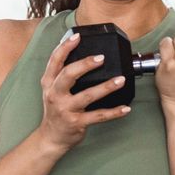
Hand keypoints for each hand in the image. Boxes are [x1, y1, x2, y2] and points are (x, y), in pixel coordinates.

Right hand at [36, 32, 130, 152]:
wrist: (51, 137)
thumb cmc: (55, 110)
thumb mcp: (51, 89)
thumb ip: (61, 73)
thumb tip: (77, 50)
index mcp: (49, 83)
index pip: (54, 61)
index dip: (65, 47)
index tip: (77, 37)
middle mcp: (55, 94)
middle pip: (68, 75)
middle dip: (85, 64)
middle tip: (101, 58)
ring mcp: (66, 109)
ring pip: (87, 95)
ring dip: (106, 87)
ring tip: (120, 80)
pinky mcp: (77, 123)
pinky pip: (98, 116)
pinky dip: (114, 112)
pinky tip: (125, 108)